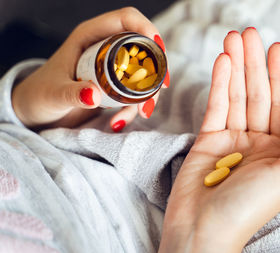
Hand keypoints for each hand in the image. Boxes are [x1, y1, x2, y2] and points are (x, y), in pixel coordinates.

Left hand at [12, 7, 167, 130]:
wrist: (37, 110)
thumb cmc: (40, 95)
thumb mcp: (53, 94)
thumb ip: (71, 94)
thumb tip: (94, 95)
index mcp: (90, 36)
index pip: (125, 19)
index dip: (145, 28)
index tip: (158, 48)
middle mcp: (105, 47)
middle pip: (142, 47)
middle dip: (156, 67)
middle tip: (159, 88)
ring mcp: (111, 66)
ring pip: (144, 71)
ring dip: (148, 93)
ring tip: (140, 113)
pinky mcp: (114, 85)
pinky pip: (134, 92)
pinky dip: (134, 107)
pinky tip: (119, 122)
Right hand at [156, 28, 279, 252]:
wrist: (203, 229)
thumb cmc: (246, 210)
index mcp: (279, 152)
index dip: (279, 76)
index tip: (275, 48)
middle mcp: (257, 143)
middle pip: (257, 95)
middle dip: (254, 64)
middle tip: (249, 34)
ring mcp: (231, 140)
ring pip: (235, 96)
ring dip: (235, 68)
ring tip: (233, 40)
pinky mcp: (208, 140)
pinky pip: (216, 107)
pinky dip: (219, 84)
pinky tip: (222, 63)